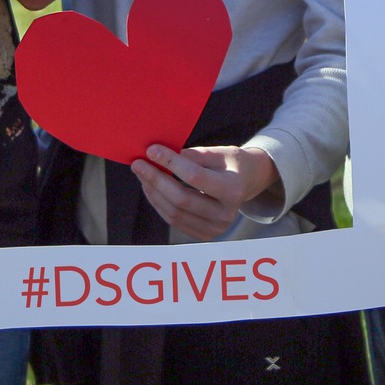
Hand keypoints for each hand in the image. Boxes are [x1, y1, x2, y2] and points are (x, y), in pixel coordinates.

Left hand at [131, 144, 280, 241]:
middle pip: (181, 199)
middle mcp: (225, 214)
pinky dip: (159, 203)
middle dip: (155, 180)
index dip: (170, 163)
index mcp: (233, 190)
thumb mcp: (219, 152)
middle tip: (138, 164)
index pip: (195, 177)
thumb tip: (160, 155)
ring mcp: (215, 229)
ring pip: (174, 213)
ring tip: (142, 173)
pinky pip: (174, 220)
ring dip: (153, 192)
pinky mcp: (204, 235)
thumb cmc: (232, 163)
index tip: (151, 150)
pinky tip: (151, 187)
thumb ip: (192, 155)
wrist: (247, 183)